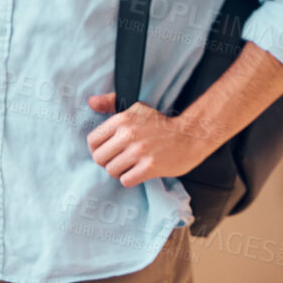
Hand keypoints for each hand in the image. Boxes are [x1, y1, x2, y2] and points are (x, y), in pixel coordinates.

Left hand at [86, 93, 219, 186]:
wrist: (191, 136)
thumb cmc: (162, 125)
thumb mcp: (137, 108)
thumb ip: (111, 104)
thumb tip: (91, 102)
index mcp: (123, 119)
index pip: (92, 141)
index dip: (98, 148)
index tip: (109, 150)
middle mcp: (129, 134)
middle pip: (99, 158)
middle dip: (108, 161)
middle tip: (121, 159)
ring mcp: (139, 151)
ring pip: (111, 171)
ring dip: (120, 171)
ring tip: (131, 165)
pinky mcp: (149, 167)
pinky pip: (126, 180)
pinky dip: (131, 179)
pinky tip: (139, 171)